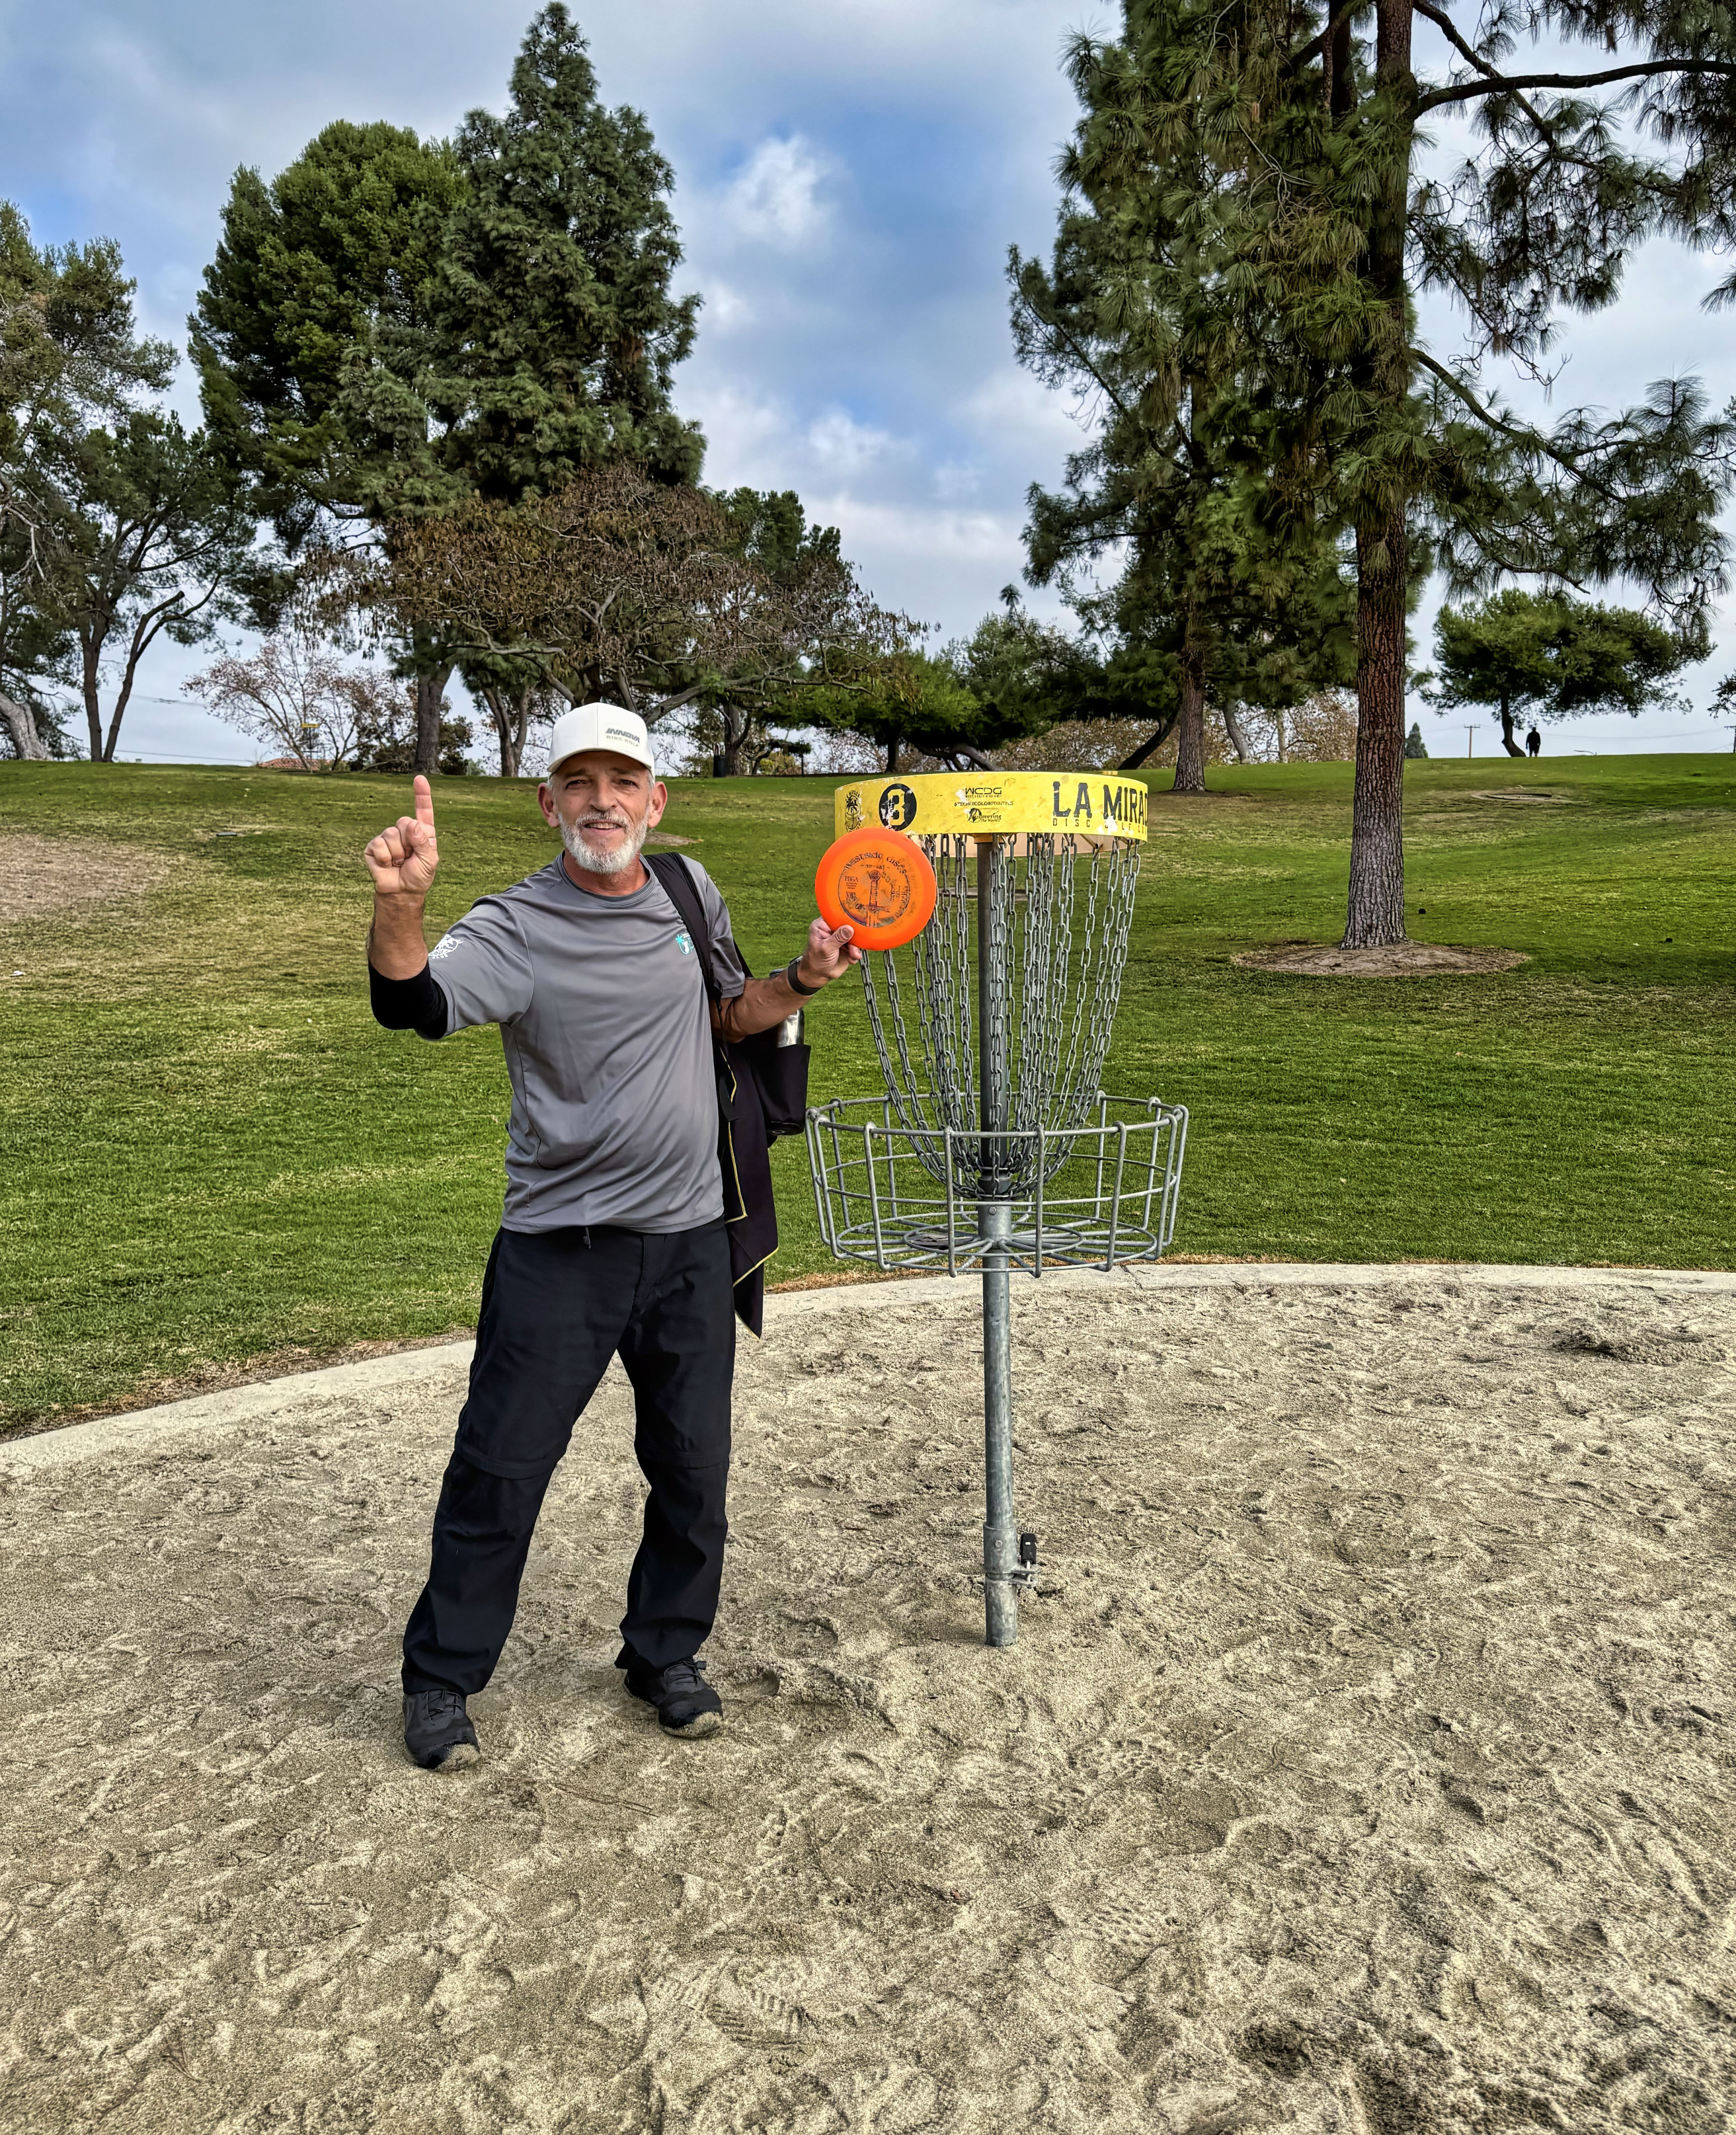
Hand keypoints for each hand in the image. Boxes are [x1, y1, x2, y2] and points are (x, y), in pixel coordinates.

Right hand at [365, 775, 439, 898]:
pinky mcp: (373, 846)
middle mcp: (405, 832)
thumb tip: (412, 823)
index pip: (423, 811)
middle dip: (408, 842)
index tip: (420, 779)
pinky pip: (378, 845)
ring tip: (398, 863)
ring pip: (391, 834)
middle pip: (404, 821)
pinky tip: (387, 865)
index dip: (421, 795)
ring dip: (397, 853)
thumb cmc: (418, 876)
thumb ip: (423, 841)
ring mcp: (387, 837)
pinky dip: (385, 858)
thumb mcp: (429, 860)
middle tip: (408, 857)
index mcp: (422, 832)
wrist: (401, 892)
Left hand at [797, 916, 860, 987]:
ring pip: (854, 938)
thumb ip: (837, 938)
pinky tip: (851, 959)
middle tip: (854, 947)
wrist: (818, 976)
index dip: (846, 919)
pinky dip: (855, 954)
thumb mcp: (826, 948)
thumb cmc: (815, 961)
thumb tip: (849, 928)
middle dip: (854, 937)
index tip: (854, 924)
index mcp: (823, 925)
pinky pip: (857, 947)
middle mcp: (832, 930)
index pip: (836, 917)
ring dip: (856, 948)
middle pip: (848, 926)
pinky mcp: (847, 947)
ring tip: (854, 955)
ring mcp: (841, 938)